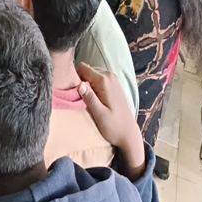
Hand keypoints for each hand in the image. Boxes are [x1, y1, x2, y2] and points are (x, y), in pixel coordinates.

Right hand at [77, 62, 146, 179]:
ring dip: (86, 84)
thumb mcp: (99, 114)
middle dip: (80, 80)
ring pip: (91, 74)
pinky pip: (97, 79)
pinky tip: (93, 99)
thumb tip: (79, 84)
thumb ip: (90, 98)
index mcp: (104, 81)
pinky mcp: (113, 84)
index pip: (82, 68)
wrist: (128, 134)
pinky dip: (92, 86)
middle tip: (79, 97)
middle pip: (86, 70)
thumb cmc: (113, 126)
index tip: (73, 91)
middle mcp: (109, 76)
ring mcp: (113, 79)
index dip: (75, 77)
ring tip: (86, 99)